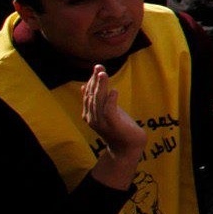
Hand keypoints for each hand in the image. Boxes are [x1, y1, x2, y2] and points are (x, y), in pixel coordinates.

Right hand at [81, 66, 145, 185]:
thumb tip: (84, 86)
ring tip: (104, 74)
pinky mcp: (112, 125)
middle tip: (99, 67)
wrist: (128, 146)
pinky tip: (114, 91)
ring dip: (101, 87)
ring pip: (98, 102)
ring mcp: (101, 123)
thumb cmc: (118, 127)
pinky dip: (110, 100)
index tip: (97, 67)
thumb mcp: (106, 111)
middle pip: (92, 96)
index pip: (88, 95)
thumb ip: (97, 99)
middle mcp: (92, 119)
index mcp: (89, 114)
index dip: (92, 81)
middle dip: (95, 80)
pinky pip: (109, 111)